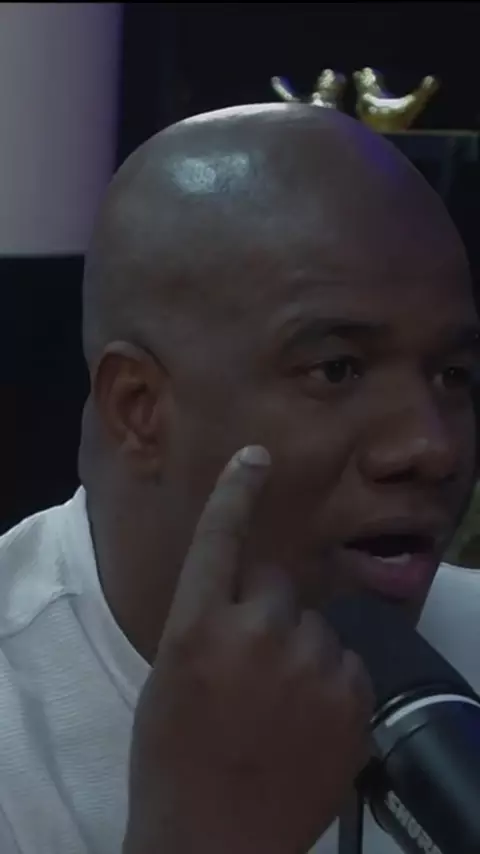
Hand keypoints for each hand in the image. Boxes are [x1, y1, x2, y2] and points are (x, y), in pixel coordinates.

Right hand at [124, 446, 373, 853]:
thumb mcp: (170, 678)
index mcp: (197, 626)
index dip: (238, 493)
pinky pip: (346, 664)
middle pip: (279, 584)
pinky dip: (331, 684)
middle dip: (267, 609)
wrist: (214, 844)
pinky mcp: (352, 697)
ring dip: (300, 651)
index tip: (256, 459)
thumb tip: (241, 596)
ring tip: (279, 706)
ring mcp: (310, 664)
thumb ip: (206, 625)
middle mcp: (257, 632)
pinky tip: (307, 724)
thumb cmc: (173, 761)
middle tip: (252, 660)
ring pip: (315, 627)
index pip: (221, 539)